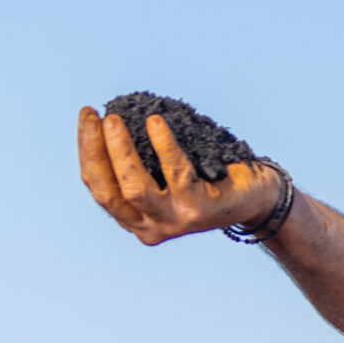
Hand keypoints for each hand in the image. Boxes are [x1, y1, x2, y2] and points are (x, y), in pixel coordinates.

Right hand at [77, 107, 278, 244]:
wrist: (256, 198)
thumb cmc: (205, 177)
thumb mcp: (164, 174)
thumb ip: (138, 161)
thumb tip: (109, 122)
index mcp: (135, 219)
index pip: (99, 187)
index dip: (88, 151)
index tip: (87, 117)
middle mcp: (151, 226)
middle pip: (109, 191)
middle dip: (96, 151)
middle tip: (97, 116)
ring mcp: (176, 221)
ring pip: (135, 188)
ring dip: (121, 151)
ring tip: (115, 120)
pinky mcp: (201, 210)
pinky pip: (177, 173)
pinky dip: (164, 146)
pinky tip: (156, 123)